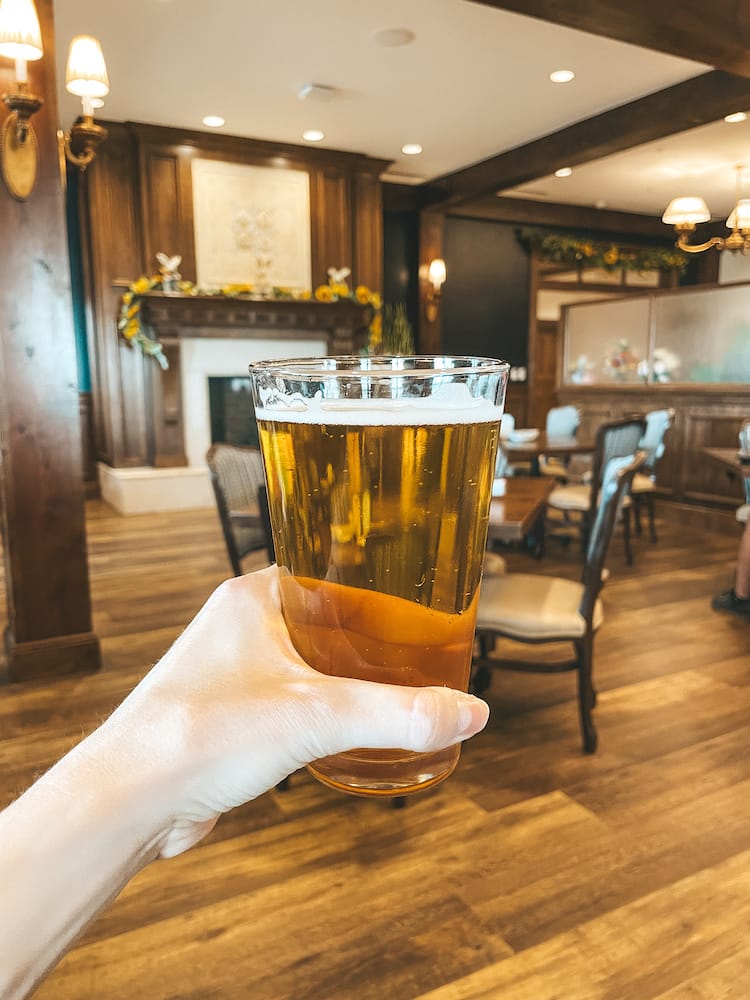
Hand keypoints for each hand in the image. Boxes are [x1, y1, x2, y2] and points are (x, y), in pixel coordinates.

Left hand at [104, 566, 489, 856]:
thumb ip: (397, 712)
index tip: (419, 602)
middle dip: (370, 639)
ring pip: (306, 663)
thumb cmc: (200, 734)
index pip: (329, 571)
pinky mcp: (229, 714)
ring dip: (346, 677)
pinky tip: (349, 731)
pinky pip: (289, 700)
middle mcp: (240, 625)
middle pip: (324, 619)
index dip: (377, 586)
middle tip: (420, 652)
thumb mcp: (317, 715)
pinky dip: (321, 711)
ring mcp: (231, 670)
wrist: (132, 799)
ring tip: (396, 690)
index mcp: (253, 597)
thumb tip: (469, 711)